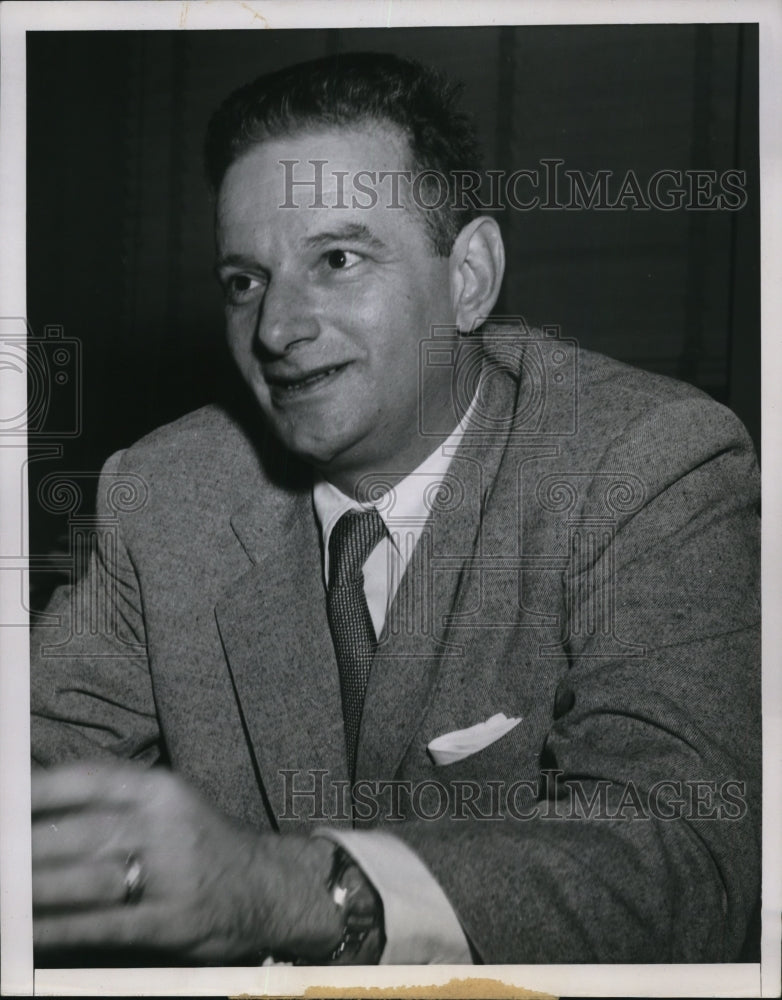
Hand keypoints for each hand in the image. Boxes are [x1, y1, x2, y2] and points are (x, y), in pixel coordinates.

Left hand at [32, 761, 342, 961]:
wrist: (267, 886)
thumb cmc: (201, 842)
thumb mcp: (168, 803)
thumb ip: (113, 797)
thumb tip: (36, 799)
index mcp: (160, 790)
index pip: (89, 780)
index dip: (38, 790)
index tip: (5, 799)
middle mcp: (166, 825)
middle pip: (80, 833)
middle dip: (24, 848)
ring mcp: (172, 874)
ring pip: (87, 880)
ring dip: (32, 891)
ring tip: (3, 893)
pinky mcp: (172, 921)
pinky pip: (104, 927)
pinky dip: (60, 930)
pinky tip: (27, 933)